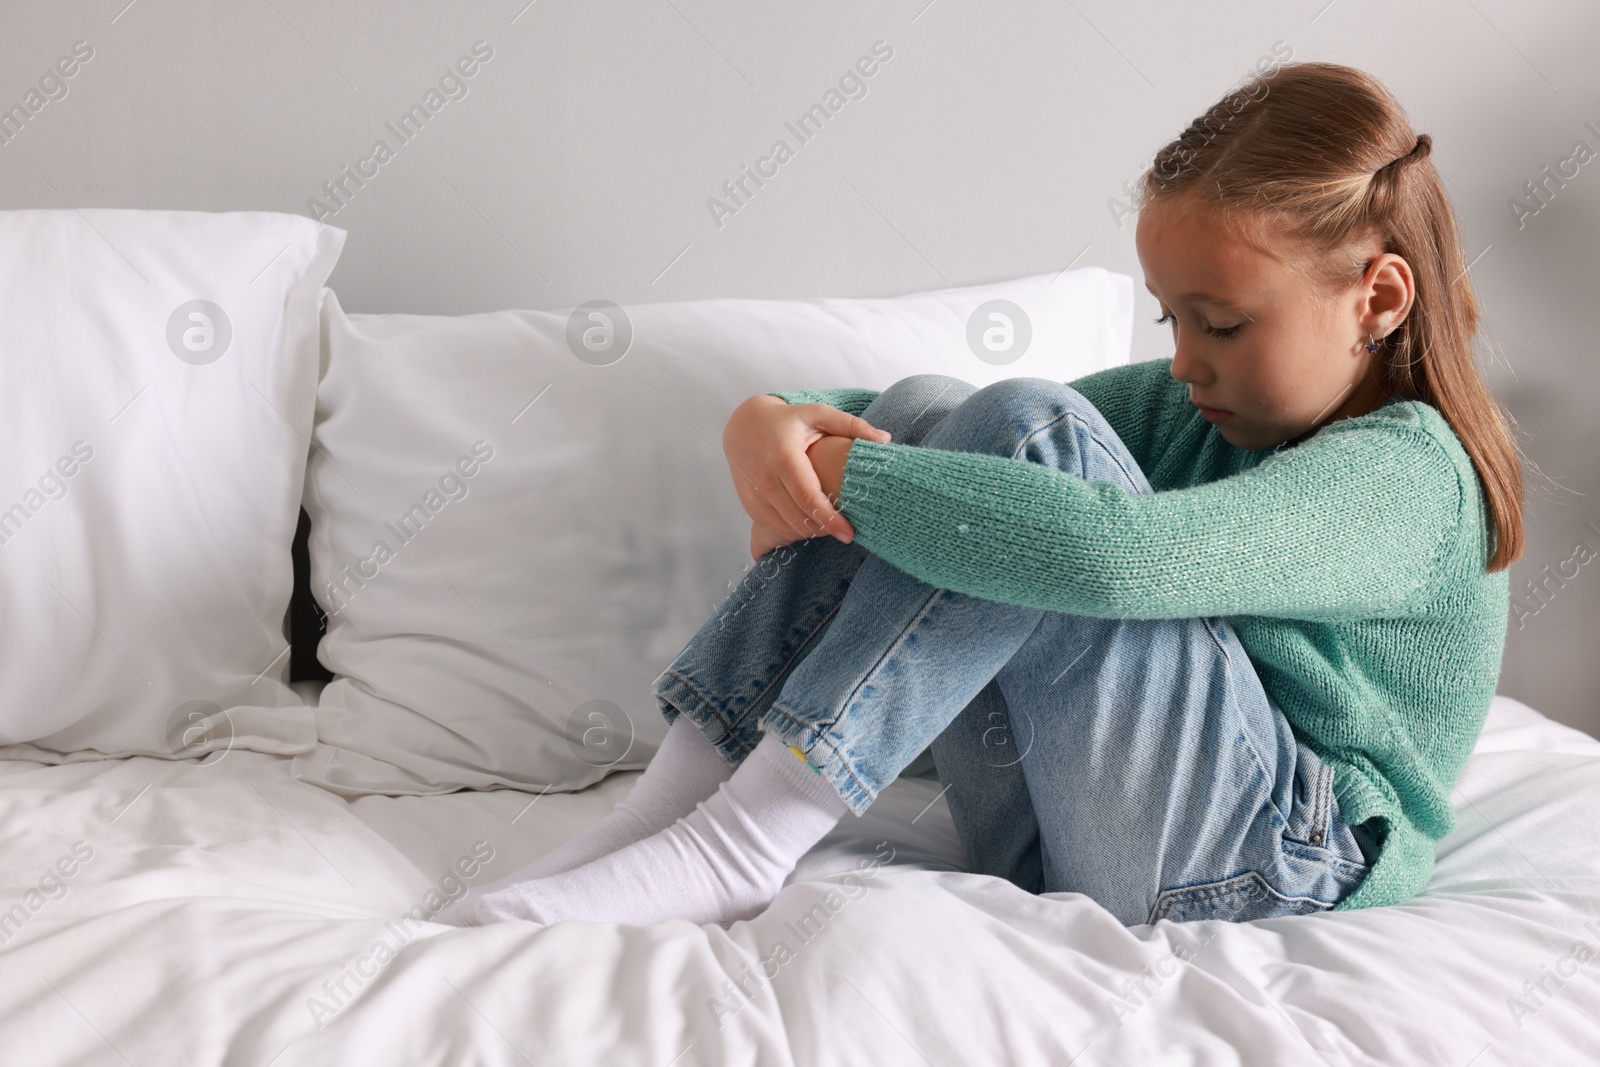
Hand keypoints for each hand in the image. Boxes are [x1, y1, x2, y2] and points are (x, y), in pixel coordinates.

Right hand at [723, 395, 889, 559]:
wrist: (744, 427)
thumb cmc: (788, 421)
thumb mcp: (818, 414)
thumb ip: (851, 425)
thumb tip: (886, 439)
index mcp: (784, 456)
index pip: (808, 496)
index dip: (829, 518)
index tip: (849, 533)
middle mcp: (765, 477)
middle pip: (798, 517)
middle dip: (824, 529)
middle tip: (845, 531)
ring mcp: (754, 494)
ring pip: (786, 527)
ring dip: (811, 532)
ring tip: (829, 525)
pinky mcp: (750, 505)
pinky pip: (774, 528)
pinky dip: (794, 532)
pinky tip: (810, 524)